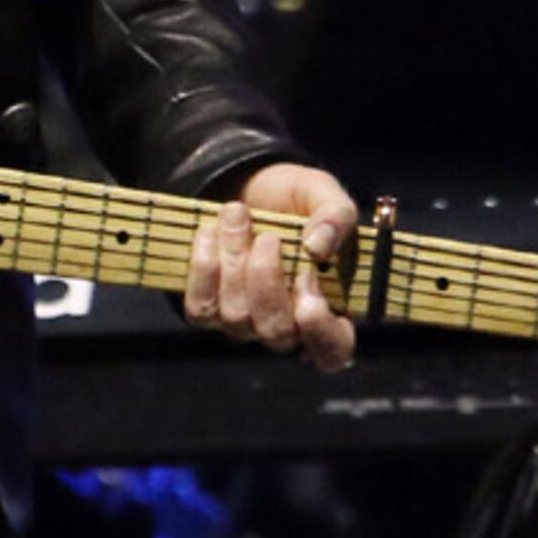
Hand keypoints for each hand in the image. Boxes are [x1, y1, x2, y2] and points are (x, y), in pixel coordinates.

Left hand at [184, 160, 359, 370]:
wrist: (249, 186)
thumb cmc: (295, 199)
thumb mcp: (323, 194)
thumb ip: (337, 216)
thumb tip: (317, 248)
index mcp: (329, 307)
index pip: (332, 351)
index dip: (320, 331)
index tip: (308, 281)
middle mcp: (288, 326)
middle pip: (276, 332)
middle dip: (266, 279)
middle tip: (268, 237)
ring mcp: (246, 323)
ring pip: (236, 317)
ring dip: (233, 261)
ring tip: (236, 214)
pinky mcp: (209, 312)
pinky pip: (200, 309)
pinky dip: (202, 267)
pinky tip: (209, 232)